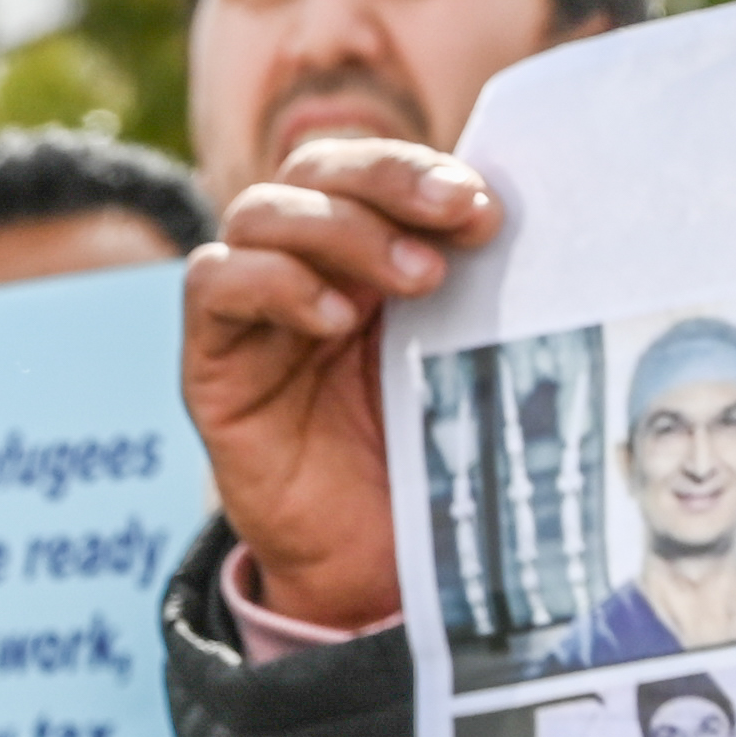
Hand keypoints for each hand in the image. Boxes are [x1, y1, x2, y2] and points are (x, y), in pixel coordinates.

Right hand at [175, 141, 496, 634]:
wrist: (372, 568)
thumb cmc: (426, 460)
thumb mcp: (465, 357)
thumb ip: (476, 287)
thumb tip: (525, 212)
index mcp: (363, 252)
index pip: (369, 168)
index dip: (419, 168)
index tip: (483, 206)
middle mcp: (301, 268)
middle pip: (314, 169)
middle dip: (390, 178)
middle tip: (459, 214)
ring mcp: (250, 312)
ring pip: (261, 212)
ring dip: (344, 229)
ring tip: (416, 280)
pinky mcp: (210, 363)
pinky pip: (214, 283)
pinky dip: (272, 282)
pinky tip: (333, 320)